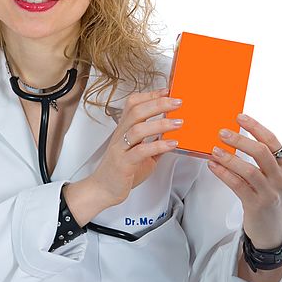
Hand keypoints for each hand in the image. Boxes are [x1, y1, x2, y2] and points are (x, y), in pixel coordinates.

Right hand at [84, 88, 180, 207]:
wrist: (103, 190)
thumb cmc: (121, 172)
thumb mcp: (141, 154)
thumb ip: (154, 145)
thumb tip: (172, 137)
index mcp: (124, 130)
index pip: (133, 104)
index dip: (150, 95)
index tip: (168, 91)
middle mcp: (121, 135)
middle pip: (136, 111)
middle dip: (158, 103)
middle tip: (177, 102)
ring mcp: (121, 148)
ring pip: (138, 128)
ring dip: (161, 123)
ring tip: (178, 123)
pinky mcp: (124, 163)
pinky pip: (141, 151)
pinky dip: (158, 145)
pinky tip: (171, 144)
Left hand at [207, 113, 281, 248]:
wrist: (274, 231)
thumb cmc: (269, 199)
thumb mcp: (273, 178)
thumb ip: (262, 161)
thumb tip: (236, 137)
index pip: (272, 141)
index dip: (255, 127)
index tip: (239, 117)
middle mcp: (281, 178)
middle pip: (262, 152)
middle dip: (241, 140)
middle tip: (222, 132)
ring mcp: (270, 192)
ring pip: (249, 170)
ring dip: (229, 158)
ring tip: (214, 150)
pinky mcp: (256, 205)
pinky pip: (238, 185)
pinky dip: (224, 174)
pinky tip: (213, 166)